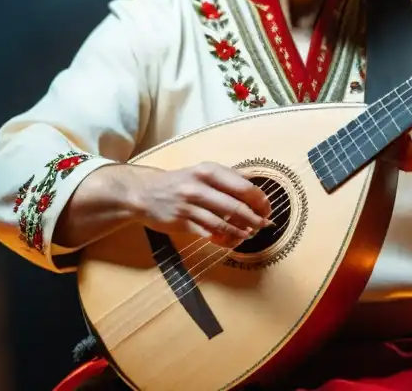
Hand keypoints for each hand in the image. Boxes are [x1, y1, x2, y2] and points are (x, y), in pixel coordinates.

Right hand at [136, 162, 272, 247]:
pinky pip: (208, 233)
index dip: (260, 200)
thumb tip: (254, 180)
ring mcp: (190, 205)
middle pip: (236, 206)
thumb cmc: (179, 182)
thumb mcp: (202, 171)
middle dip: (254, 219)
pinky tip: (231, 240)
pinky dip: (223, 238)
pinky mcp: (182, 222)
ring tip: (249, 234)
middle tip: (263, 225)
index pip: (243, 187)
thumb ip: (227, 176)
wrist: (144, 193)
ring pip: (223, 223)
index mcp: (209, 171)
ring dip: (240, 231)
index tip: (267, 209)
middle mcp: (200, 186)